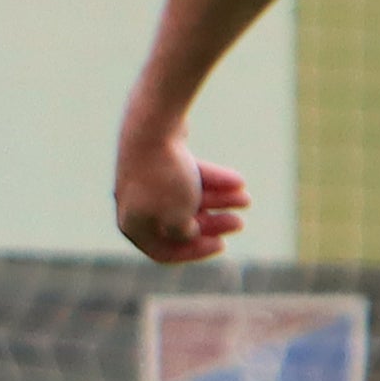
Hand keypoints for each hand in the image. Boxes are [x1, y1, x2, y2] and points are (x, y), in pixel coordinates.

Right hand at [114, 124, 248, 264]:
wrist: (153, 127)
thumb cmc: (164, 179)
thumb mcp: (178, 219)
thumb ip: (184, 234)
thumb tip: (191, 232)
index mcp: (133, 225)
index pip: (164, 251)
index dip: (194, 252)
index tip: (220, 245)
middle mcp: (137, 205)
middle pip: (180, 224)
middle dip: (213, 224)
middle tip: (239, 224)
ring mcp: (148, 181)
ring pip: (189, 199)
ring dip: (220, 201)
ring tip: (246, 200)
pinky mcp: (162, 160)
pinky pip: (190, 177)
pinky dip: (213, 181)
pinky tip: (237, 182)